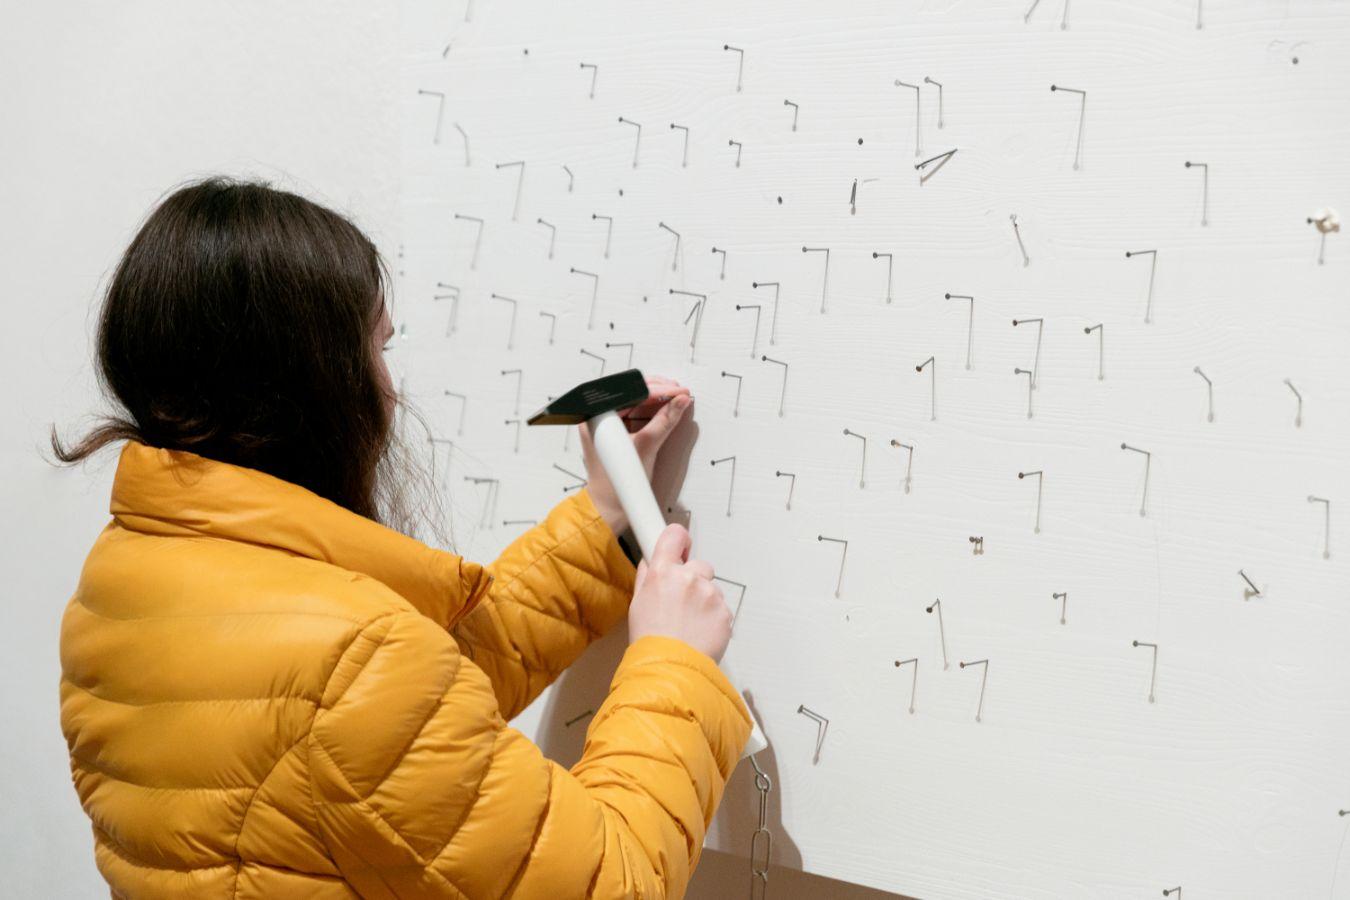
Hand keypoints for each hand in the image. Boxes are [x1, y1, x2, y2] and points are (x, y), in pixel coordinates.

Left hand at [581, 375, 691, 535]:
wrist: (609, 507)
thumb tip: (680, 401)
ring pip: (636, 402)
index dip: (659, 389)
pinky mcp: (616, 432)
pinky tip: (668, 409)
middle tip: (680, 392)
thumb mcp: (646, 447)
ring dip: (658, 399)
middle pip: (633, 392)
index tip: (678, 391)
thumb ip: (665, 421)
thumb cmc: (616, 483)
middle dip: (659, 390)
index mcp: (596, 415)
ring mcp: (607, 424)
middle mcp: (598, 416)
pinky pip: (635, 414)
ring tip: (678, 398)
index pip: (631, 391)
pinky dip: (653, 411)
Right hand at [628, 524, 732, 661]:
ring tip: (689, 625)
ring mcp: (710, 595)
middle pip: (699, 565)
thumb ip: (646, 579)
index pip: (675, 535)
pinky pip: (721, 609)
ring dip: (704, 601)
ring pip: (711, 589)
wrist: (669, 669)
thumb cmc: (650, 641)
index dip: (678, 540)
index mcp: (663, 572)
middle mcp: (689, 578)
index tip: (681, 547)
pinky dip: (713, 619)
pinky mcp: (725, 612)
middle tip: (681, 603)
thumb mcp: (638, 605)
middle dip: (693, 579)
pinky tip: (699, 633)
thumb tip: (650, 564)